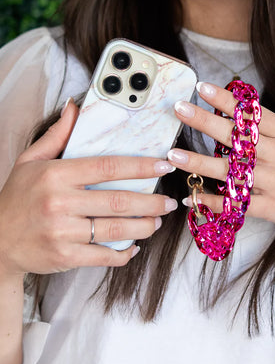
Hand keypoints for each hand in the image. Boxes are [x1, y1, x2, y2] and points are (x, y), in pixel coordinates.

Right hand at [0, 100, 176, 276]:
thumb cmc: (17, 197)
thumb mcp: (30, 161)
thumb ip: (57, 135)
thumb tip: (74, 107)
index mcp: (56, 174)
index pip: (108, 167)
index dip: (141, 166)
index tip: (163, 166)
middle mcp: (60, 202)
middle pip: (118, 201)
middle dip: (151, 202)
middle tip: (168, 202)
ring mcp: (62, 232)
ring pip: (116, 230)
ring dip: (144, 227)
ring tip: (157, 222)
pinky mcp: (64, 256)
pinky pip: (104, 256)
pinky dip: (124, 253)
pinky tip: (134, 246)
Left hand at [168, 74, 274, 257]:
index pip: (253, 112)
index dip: (226, 100)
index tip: (202, 87)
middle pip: (236, 136)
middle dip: (204, 121)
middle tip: (178, 109)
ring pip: (231, 171)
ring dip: (200, 162)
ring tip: (173, 154)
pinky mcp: (273, 208)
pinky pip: (238, 204)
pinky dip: (215, 202)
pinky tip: (193, 198)